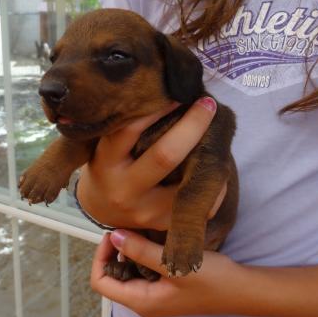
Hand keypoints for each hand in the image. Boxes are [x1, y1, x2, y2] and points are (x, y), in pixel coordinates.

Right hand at [76, 97, 217, 230]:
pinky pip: (195, 205)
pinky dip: (213, 185)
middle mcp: (123, 189)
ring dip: (208, 158)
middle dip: (192, 126)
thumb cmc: (108, 166)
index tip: (177, 92)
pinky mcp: (160, 224)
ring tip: (217, 136)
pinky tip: (217, 167)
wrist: (100, 208)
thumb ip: (127, 127)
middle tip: (209, 104)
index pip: (129, 130)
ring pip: (185, 184)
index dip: (156, 109)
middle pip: (165, 156)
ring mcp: (143, 210)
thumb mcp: (106, 146)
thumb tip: (168, 93)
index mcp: (105, 163)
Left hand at [90, 231, 239, 316]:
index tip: (112, 234)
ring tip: (139, 231)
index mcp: (141, 302)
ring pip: (127, 272)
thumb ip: (141, 250)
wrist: (243, 290)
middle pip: (111, 276)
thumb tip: (113, 236)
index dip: (100, 257)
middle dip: (113, 252)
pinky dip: (142, 255)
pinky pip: (142, 271)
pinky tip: (153, 240)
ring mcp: (154, 296)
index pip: (100, 282)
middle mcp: (143, 302)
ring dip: (129, 252)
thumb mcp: (174, 263)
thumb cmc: (213, 280)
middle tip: (126, 228)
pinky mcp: (164, 288)